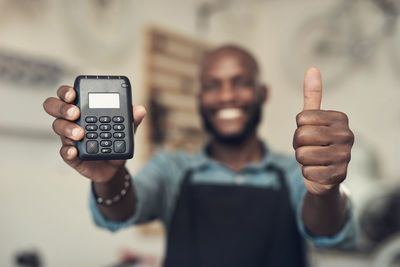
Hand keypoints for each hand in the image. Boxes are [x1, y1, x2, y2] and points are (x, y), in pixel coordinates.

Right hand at [43, 85, 145, 182]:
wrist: (114, 166)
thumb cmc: (115, 141)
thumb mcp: (126, 129)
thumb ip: (132, 119)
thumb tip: (140, 109)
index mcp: (83, 108)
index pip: (68, 94)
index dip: (66, 91)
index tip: (74, 94)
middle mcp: (72, 120)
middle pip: (54, 107)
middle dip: (62, 107)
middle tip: (76, 113)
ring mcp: (69, 137)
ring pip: (58, 127)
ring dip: (68, 128)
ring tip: (81, 133)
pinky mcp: (71, 155)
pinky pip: (64, 151)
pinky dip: (68, 151)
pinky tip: (74, 151)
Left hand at [293, 68, 353, 194]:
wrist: (325, 174)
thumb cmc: (316, 142)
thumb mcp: (313, 119)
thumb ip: (312, 96)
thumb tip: (312, 69)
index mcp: (340, 118)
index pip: (301, 119)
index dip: (298, 128)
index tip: (309, 133)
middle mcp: (347, 135)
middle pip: (301, 136)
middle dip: (298, 144)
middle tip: (309, 148)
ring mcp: (345, 156)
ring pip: (303, 155)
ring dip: (302, 159)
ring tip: (313, 159)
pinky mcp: (339, 175)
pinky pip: (307, 172)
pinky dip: (307, 173)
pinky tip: (317, 171)